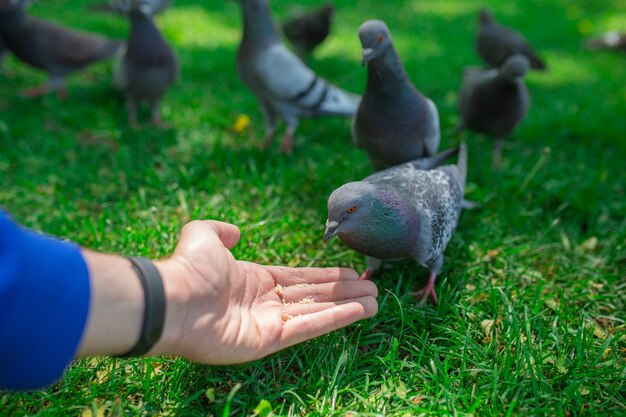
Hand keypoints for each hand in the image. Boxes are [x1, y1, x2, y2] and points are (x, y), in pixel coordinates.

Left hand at [154, 220, 377, 363]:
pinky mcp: (270, 341)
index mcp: (253, 279)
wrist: (174, 301)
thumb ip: (219, 230)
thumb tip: (235, 232)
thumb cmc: (189, 269)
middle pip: (313, 295)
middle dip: (343, 291)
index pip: (298, 278)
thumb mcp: (202, 235)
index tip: (349, 273)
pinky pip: (309, 328)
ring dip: (347, 306)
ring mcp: (268, 322)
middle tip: (371, 286)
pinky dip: (336, 319)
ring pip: (317, 311)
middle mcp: (265, 301)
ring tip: (376, 300)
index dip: (325, 276)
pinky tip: (359, 311)